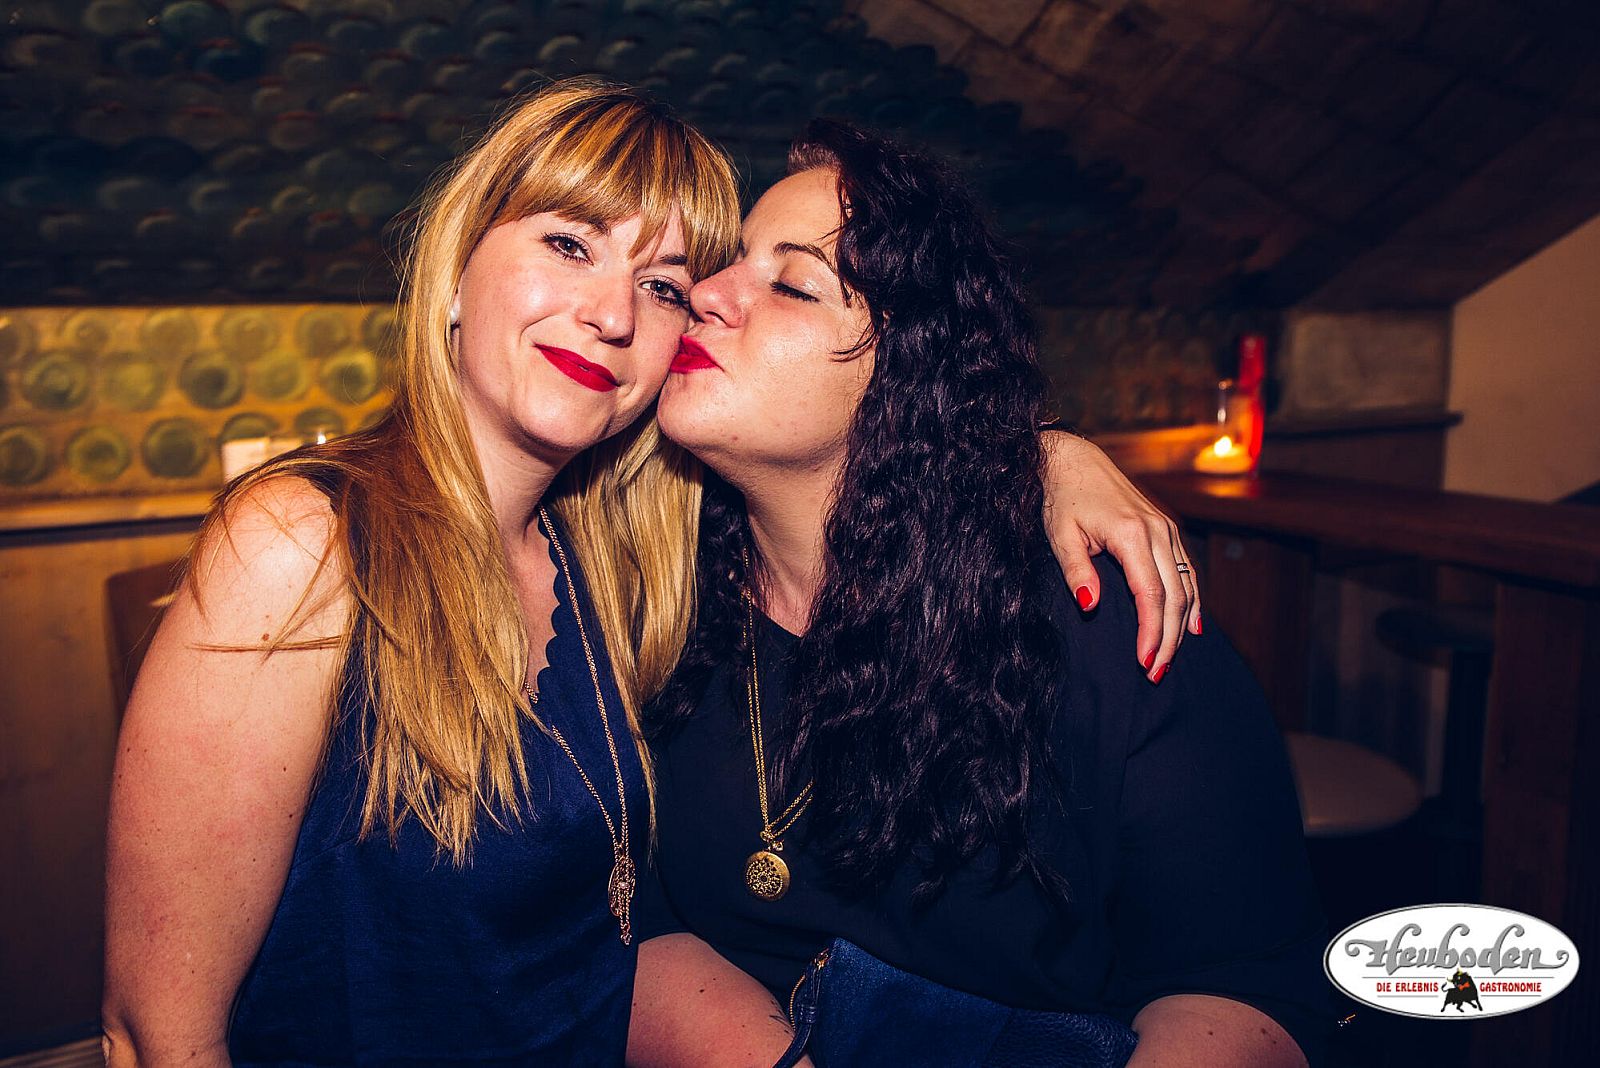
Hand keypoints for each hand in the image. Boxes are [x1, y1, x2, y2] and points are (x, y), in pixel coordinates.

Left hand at [1040, 431, 1199, 680]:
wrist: (1074, 460)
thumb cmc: (1062, 497)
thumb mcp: (1059, 534)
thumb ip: (1076, 570)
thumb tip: (1089, 605)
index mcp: (1131, 534)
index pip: (1150, 594)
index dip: (1150, 632)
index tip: (1143, 661)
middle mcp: (1157, 531)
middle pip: (1174, 596)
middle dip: (1167, 639)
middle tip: (1155, 673)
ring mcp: (1166, 529)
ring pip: (1185, 585)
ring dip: (1180, 625)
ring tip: (1169, 658)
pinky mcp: (1166, 529)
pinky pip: (1186, 571)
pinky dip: (1191, 600)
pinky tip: (1191, 625)